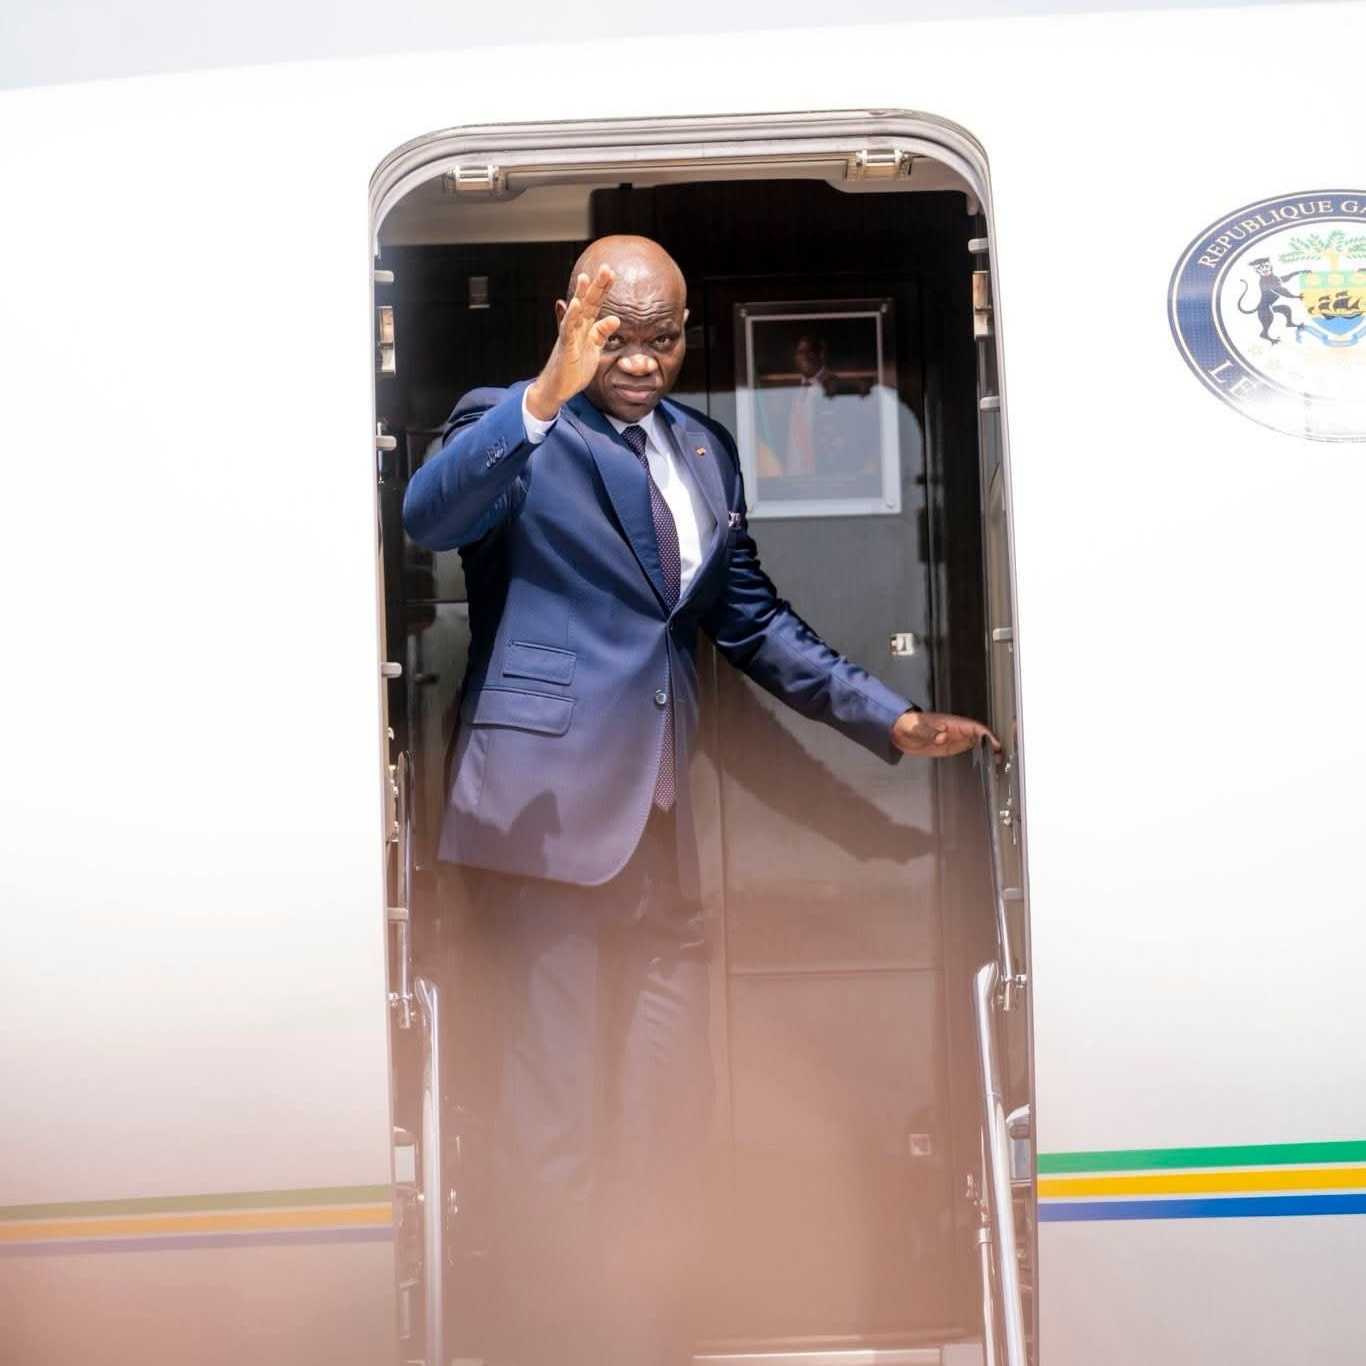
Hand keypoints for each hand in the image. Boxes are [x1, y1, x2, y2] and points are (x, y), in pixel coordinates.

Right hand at [525, 266, 620, 419]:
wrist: (556, 388)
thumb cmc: (574, 368)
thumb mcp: (593, 349)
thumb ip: (601, 333)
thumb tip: (615, 319)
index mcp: (584, 328)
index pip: (594, 305)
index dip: (602, 290)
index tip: (611, 273)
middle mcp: (575, 328)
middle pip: (587, 303)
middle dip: (596, 286)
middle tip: (606, 268)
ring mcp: (569, 336)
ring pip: (576, 313)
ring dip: (581, 295)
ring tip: (586, 278)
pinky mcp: (565, 348)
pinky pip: (567, 330)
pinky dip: (571, 316)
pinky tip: (575, 304)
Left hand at [891, 710, 998, 758]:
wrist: (901, 732)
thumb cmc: (909, 725)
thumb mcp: (918, 729)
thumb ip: (930, 732)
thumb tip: (942, 736)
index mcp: (952, 723)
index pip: (976, 728)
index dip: (988, 735)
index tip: (996, 744)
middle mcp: (957, 731)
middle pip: (981, 735)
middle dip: (993, 744)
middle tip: (1002, 757)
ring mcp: (955, 738)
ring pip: (977, 742)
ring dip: (988, 750)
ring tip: (998, 762)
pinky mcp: (951, 746)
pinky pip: (968, 748)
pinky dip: (979, 754)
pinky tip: (984, 762)